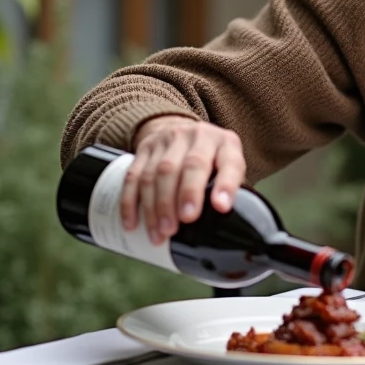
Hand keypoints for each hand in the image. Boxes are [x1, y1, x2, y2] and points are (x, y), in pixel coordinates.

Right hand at [124, 115, 246, 244]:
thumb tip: (233, 235)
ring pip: (157, 173)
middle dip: (184, 196)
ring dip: (156, 207)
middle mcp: (198, 137)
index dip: (226, 185)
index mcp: (225, 144)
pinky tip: (132, 223)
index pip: (229, 162)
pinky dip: (131, 202)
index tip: (221, 207)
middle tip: (181, 224)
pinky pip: (133, 176)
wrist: (181, 130)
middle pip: (189, 166)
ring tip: (160, 234)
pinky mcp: (145, 148)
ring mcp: (168, 140)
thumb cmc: (211, 160)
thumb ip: (230, 193)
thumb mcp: (228, 167)